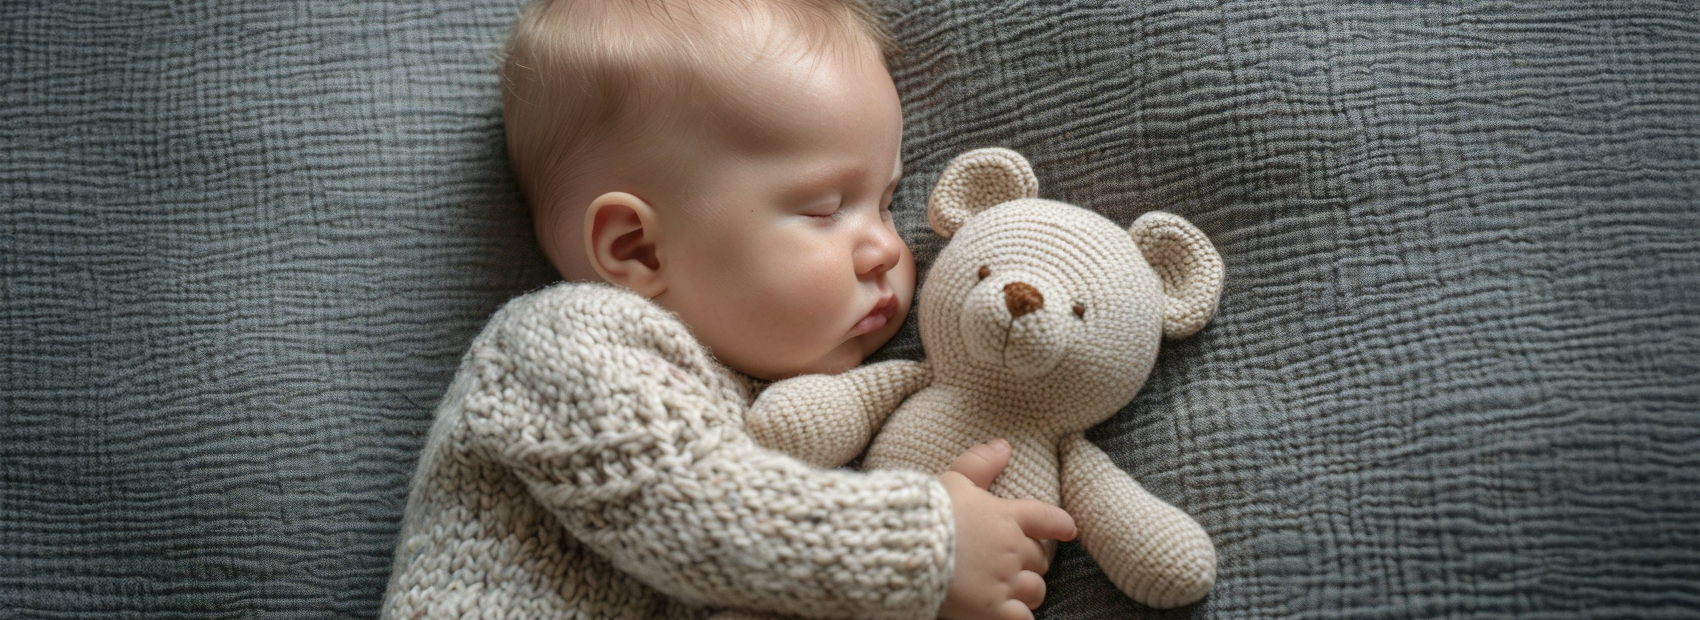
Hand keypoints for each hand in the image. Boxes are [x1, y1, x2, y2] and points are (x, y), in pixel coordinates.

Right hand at [938, 439, 1077, 619]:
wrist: (908, 548)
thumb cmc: (928, 513)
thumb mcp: (953, 480)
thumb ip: (980, 463)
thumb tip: (1004, 445)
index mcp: (1007, 517)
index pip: (1046, 518)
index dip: (1059, 524)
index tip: (1069, 529)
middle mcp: (1012, 550)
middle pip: (1040, 559)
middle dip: (1032, 562)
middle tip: (1015, 564)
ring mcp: (1005, 582)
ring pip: (1035, 590)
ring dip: (1027, 590)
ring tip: (1012, 591)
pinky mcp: (992, 610)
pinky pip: (1021, 619)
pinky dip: (1019, 618)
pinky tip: (1010, 616)